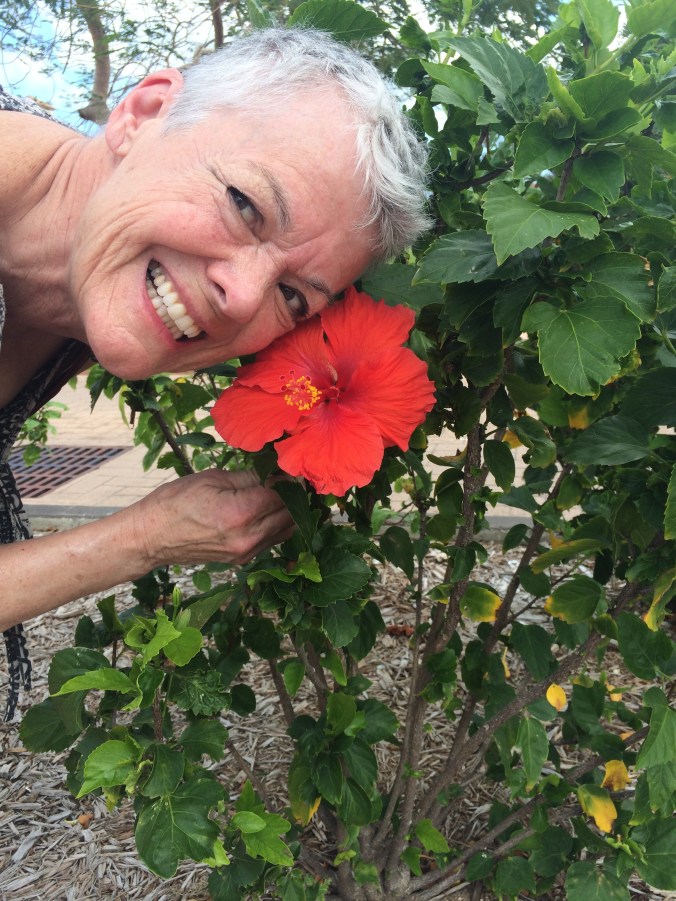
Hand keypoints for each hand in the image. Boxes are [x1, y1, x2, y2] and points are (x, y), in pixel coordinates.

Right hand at [131, 469, 294, 567]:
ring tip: (282, 491)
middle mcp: (248, 537)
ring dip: (288, 510)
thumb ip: (249, 477)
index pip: (282, 493)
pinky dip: (277, 523)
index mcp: (240, 513)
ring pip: (286, 529)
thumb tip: (275, 472)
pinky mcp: (242, 559)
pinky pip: (273, 540)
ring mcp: (246, 552)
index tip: (290, 465)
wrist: (151, 537)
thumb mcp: (212, 479)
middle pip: (289, 512)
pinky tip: (269, 509)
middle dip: (293, 493)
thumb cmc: (175, 502)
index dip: (289, 477)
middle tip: (290, 475)